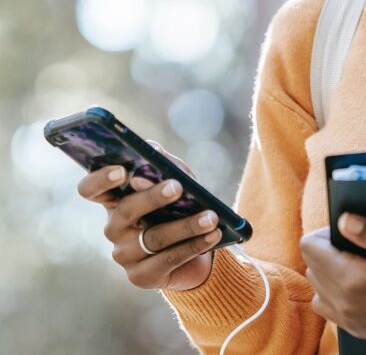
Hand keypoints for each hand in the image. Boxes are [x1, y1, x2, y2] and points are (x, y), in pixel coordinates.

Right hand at [76, 141, 222, 290]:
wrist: (198, 247)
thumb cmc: (181, 206)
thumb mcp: (176, 179)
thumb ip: (164, 164)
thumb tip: (153, 150)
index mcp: (115, 199)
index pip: (90, 188)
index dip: (101, 179)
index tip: (122, 171)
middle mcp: (114, 227)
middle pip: (126, 209)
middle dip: (153, 197)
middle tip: (178, 187)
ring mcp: (124, 254)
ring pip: (153, 237)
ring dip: (186, 225)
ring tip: (211, 216)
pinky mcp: (141, 276)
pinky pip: (168, 259)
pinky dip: (194, 245)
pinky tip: (213, 234)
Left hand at [299, 213, 365, 352]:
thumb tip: (343, 219)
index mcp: (355, 281)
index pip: (310, 247)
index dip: (325, 231)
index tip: (350, 230)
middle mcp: (345, 304)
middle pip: (310, 266)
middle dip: (327, 249)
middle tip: (359, 244)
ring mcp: (349, 321)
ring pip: (316, 287)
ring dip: (328, 270)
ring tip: (358, 262)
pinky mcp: (356, 329)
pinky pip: (327, 306)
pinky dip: (334, 291)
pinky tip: (359, 282)